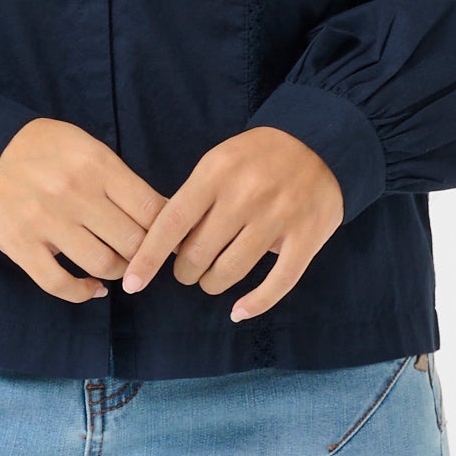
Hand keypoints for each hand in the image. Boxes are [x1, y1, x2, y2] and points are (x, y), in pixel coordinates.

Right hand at [0, 117, 162, 304]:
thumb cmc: (43, 149)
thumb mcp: (86, 147)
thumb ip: (120, 179)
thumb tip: (162, 213)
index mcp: (96, 165)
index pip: (151, 209)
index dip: (167, 230)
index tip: (166, 238)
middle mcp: (74, 193)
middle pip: (133, 241)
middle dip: (146, 253)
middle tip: (142, 254)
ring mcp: (46, 222)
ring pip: (104, 264)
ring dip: (119, 271)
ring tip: (117, 266)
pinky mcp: (21, 245)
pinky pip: (60, 284)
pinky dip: (83, 292)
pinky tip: (93, 288)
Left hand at [121, 128, 342, 321]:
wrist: (322, 143)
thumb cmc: (259, 158)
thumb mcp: (219, 162)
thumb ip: (194, 199)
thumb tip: (165, 245)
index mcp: (217, 172)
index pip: (172, 223)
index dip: (149, 257)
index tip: (133, 283)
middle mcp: (246, 194)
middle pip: (199, 253)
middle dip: (186, 271)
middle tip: (188, 270)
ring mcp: (279, 217)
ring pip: (231, 270)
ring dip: (213, 284)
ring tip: (211, 280)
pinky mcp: (307, 237)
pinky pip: (278, 282)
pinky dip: (255, 303)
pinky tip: (239, 312)